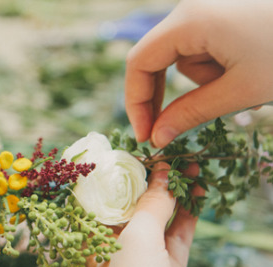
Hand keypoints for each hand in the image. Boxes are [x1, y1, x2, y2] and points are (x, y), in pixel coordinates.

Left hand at [81, 163, 202, 266]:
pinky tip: (198, 198)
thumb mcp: (137, 239)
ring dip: (175, 196)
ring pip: (158, 219)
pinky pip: (176, 238)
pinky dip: (187, 218)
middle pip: (133, 205)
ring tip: (192, 170)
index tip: (137, 153)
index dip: (119, 174)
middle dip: (153, 181)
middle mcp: (113, 244)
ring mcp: (140, 257)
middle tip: (173, 158)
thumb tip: (163, 173)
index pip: (102, 196)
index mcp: (91, 236)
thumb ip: (151, 205)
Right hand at [125, 0, 272, 147]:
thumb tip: (157, 136)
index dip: (136, 101)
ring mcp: (207, 9)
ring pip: (184, 57)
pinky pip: (203, 47)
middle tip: (172, 127)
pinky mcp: (223, 14)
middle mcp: (191, 9)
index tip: (144, 134)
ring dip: (204, 79)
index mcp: (190, 21)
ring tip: (244, 82)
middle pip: (157, 58)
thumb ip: (191, 113)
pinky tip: (248, 67)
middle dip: (167, 93)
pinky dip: (218, 66)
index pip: (139, 62)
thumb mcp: (240, 90)